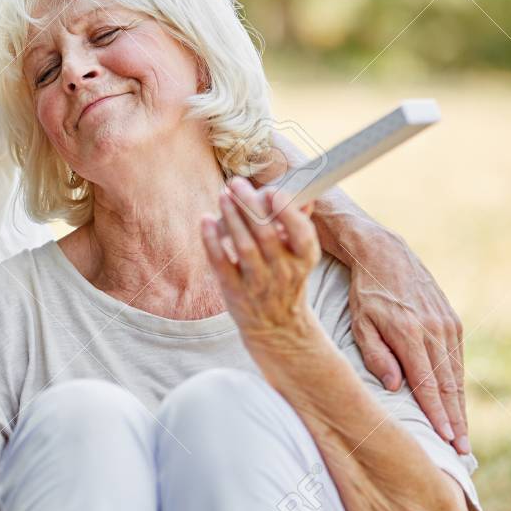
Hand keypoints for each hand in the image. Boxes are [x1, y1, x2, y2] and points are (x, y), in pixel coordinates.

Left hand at [202, 178, 320, 339]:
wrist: (278, 327)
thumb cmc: (287, 280)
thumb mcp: (301, 257)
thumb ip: (298, 225)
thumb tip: (301, 193)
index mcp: (304, 259)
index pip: (302, 234)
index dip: (288, 212)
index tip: (273, 191)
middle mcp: (283, 271)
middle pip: (266, 234)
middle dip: (250, 205)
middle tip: (236, 183)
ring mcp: (258, 283)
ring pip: (243, 246)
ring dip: (232, 218)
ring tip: (224, 196)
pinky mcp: (234, 291)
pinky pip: (221, 263)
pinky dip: (212, 241)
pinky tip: (206, 221)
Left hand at [326, 224, 468, 454]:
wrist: (385, 254)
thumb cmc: (366, 293)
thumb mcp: (360, 322)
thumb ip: (376, 355)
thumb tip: (394, 386)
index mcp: (409, 332)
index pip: (426, 383)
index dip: (436, 414)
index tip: (445, 438)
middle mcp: (433, 329)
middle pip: (447, 384)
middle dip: (455, 420)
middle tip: (461, 451)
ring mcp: (447, 323)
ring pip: (456, 374)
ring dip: (460, 406)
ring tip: (462, 436)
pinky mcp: (452, 320)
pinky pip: (457, 359)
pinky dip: (458, 383)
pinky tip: (457, 404)